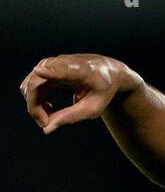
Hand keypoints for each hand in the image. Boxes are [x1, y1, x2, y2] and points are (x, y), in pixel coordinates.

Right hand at [20, 53, 138, 134]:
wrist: (107, 71)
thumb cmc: (102, 91)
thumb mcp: (92, 109)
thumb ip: (70, 117)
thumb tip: (46, 129)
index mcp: (81, 71)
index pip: (63, 70)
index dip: (50, 72)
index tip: (38, 71)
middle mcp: (62, 62)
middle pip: (36, 82)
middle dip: (34, 107)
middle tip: (45, 124)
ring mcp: (52, 63)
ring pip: (30, 84)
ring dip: (34, 105)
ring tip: (50, 118)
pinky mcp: (46, 67)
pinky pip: (32, 85)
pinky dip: (36, 100)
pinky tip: (49, 109)